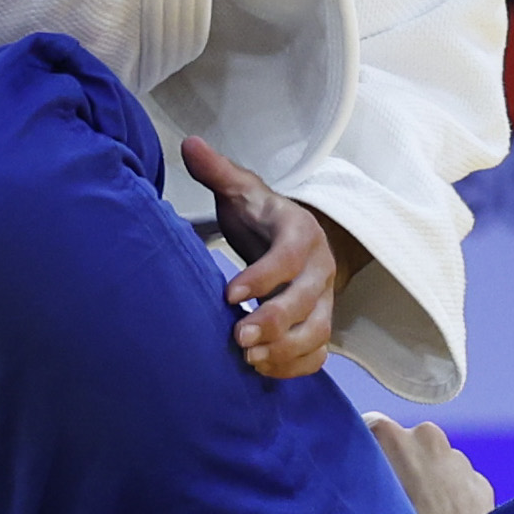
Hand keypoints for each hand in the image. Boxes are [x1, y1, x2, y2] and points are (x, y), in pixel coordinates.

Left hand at [182, 138, 343, 378]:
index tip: (228, 295)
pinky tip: (263, 369)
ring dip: (286, 350)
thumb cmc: (261, 217)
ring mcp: (324, 300)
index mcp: (300, 232)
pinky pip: (319, 352)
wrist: (292, 239)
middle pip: (308, 300)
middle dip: (275, 321)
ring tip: (249, 359)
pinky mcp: (320, 324)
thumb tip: (189, 144)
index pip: (288, 256)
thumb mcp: (242, 190)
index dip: (263, 277)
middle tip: (238, 337)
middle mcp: (319, 268)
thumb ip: (218, 172)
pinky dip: (296, 366)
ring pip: (318, 331)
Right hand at [365, 414, 495, 513]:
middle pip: (406, 446)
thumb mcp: (365, 506)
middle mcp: (428, 436)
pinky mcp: (480, 482)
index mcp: (393, 437)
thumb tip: (352, 472)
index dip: (366, 453)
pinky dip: (451, 499)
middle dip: (400, 467)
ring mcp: (459, 459)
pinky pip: (459, 484)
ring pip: (435, 465)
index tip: (365, 478)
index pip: (369, 428)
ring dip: (428, 484)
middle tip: (393, 504)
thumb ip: (359, 477)